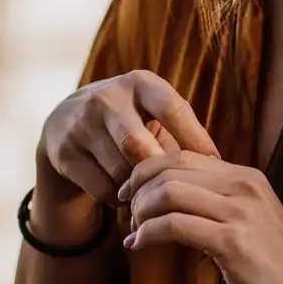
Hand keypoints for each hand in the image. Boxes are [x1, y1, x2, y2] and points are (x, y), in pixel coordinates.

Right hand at [34, 72, 219, 240]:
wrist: (64, 125)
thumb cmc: (129, 123)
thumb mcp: (152, 115)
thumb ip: (182, 135)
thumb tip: (218, 169)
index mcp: (139, 83)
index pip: (172, 108)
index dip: (195, 139)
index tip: (215, 164)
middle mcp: (106, 98)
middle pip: (139, 146)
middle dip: (160, 172)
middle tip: (178, 190)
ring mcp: (80, 125)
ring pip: (121, 172)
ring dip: (140, 190)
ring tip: (151, 194)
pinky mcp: (64, 153)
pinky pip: (103, 188)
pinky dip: (120, 200)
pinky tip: (124, 196)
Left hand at [118, 152, 282, 283]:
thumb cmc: (277, 272)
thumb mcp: (250, 224)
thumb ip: (219, 206)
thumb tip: (174, 201)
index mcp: (247, 177)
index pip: (184, 155)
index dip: (148, 169)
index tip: (131, 191)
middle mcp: (244, 186)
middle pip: (171, 168)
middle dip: (138, 188)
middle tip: (126, 211)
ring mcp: (239, 212)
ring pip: (168, 191)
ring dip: (141, 211)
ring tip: (134, 230)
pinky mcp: (232, 242)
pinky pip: (174, 225)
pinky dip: (148, 233)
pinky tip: (140, 245)